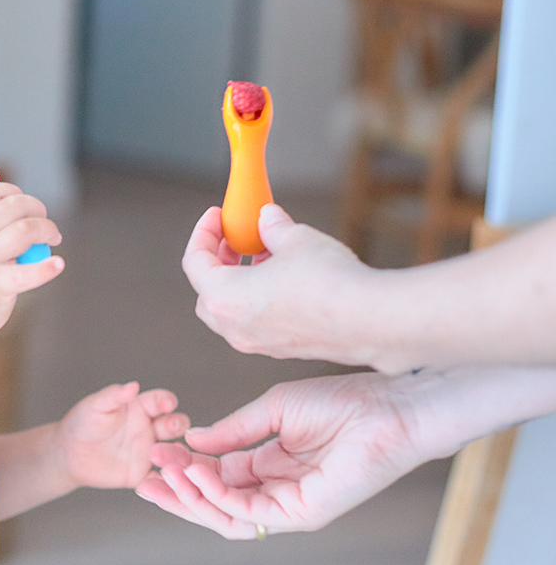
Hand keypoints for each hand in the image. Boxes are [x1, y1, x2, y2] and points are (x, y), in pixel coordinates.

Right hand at [0, 182, 63, 344]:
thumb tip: (22, 217)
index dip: (17, 193)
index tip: (29, 207)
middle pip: (14, 206)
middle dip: (38, 210)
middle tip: (47, 226)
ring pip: (25, 230)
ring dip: (48, 230)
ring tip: (54, 240)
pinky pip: (27, 272)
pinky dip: (47, 268)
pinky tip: (58, 265)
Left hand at [58, 382, 189, 490]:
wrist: (69, 454)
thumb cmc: (82, 423)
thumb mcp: (95, 406)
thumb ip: (114, 396)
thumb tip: (133, 385)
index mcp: (140, 408)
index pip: (160, 401)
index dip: (167, 400)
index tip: (168, 403)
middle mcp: (149, 429)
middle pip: (174, 425)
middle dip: (178, 424)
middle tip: (172, 426)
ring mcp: (147, 451)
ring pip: (173, 451)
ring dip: (177, 452)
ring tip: (172, 454)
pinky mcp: (141, 474)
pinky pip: (159, 478)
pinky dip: (167, 481)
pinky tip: (168, 481)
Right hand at [136, 372, 426, 537]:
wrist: (390, 407)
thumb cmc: (344, 403)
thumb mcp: (274, 410)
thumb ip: (234, 430)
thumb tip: (194, 439)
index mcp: (272, 467)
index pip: (217, 478)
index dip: (184, 467)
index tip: (155, 450)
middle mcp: (278, 492)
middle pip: (216, 503)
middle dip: (176, 492)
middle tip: (143, 476)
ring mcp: (291, 506)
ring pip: (227, 515)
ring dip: (190, 497)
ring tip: (162, 475)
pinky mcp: (304, 513)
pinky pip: (249, 513)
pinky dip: (217, 497)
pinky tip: (195, 476)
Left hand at [183, 204, 378, 366]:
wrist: (369, 320)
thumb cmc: (326, 280)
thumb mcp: (294, 239)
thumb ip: (272, 227)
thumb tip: (266, 218)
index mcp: (223, 298)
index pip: (194, 262)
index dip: (203, 233)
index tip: (216, 215)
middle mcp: (233, 327)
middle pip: (206, 292)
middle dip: (217, 261)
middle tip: (234, 238)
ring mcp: (256, 343)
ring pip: (231, 311)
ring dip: (240, 281)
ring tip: (266, 254)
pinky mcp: (281, 349)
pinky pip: (256, 322)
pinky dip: (259, 299)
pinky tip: (286, 278)